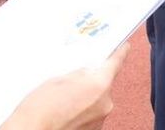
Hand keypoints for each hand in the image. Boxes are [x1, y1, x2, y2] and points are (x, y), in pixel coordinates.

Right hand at [1, 41, 129, 129]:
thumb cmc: (40, 109)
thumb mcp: (59, 80)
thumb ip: (79, 75)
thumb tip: (87, 74)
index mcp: (99, 83)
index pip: (115, 62)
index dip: (120, 52)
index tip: (125, 46)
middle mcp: (105, 102)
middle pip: (103, 84)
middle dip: (91, 83)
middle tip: (73, 85)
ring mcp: (100, 118)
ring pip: (97, 101)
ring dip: (86, 100)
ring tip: (64, 103)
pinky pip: (91, 115)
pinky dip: (82, 113)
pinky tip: (66, 113)